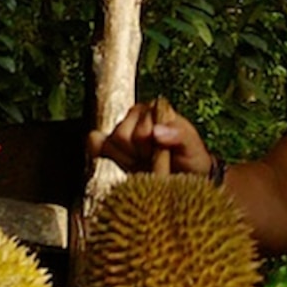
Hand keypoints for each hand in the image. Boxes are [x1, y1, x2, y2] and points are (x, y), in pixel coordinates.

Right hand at [90, 98, 216, 177]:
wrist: (186, 176)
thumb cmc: (191, 158)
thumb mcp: (192, 146)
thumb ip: (179, 136)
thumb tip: (155, 132)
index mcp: (155, 109)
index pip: (140, 130)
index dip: (150, 148)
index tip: (162, 155)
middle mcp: (136, 115)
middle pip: (122, 136)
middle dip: (139, 154)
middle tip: (154, 160)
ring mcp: (121, 129)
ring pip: (109, 144)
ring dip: (127, 160)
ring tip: (144, 164)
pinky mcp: (109, 144)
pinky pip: (94, 142)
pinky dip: (101, 152)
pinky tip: (122, 163)